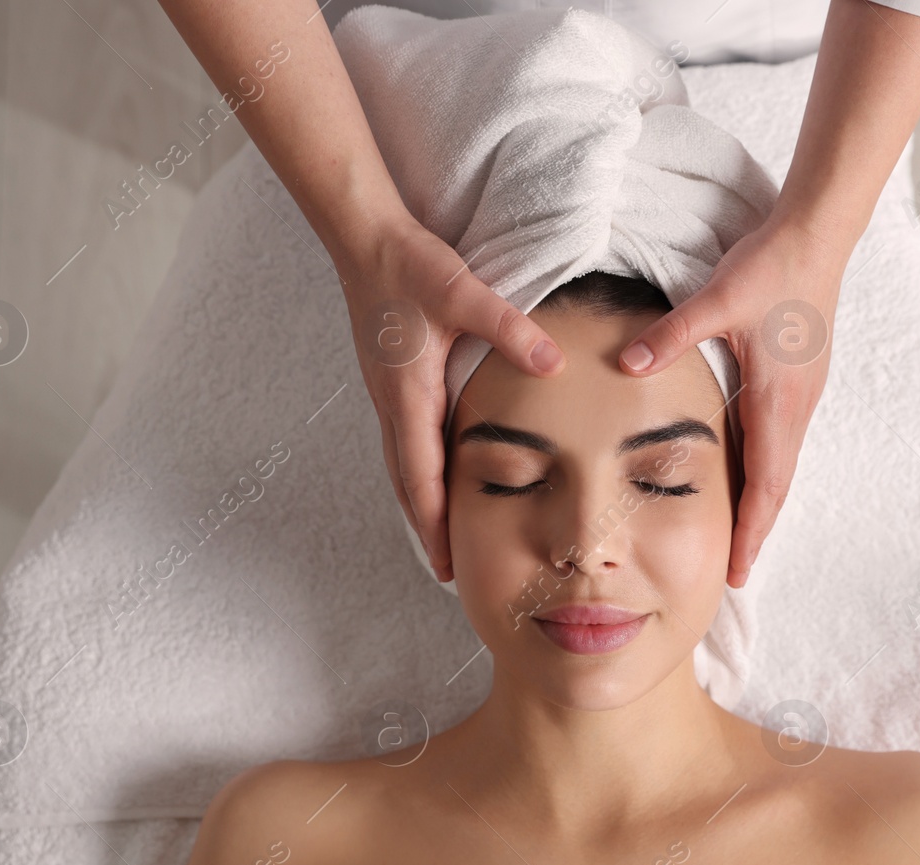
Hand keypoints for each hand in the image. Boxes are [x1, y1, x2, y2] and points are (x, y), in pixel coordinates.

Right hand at [337, 214, 566, 581]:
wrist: (366, 238)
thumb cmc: (408, 265)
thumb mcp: (462, 293)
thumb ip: (508, 328)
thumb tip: (552, 363)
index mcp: (407, 395)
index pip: (419, 476)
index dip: (432, 523)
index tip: (445, 564)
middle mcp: (393, 403)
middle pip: (407, 483)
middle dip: (426, 528)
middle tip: (446, 571)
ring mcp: (390, 394)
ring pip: (403, 464)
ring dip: (422, 503)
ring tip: (443, 539)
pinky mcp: (395, 382)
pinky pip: (406, 442)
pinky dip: (420, 472)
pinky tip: (437, 478)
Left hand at [615, 216, 848, 588]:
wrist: (816, 235)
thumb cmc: (771, 268)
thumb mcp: (717, 300)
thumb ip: (670, 336)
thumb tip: (626, 364)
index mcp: (778, 399)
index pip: (767, 485)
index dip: (751, 532)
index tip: (737, 571)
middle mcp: (795, 405)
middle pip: (777, 486)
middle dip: (756, 532)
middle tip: (735, 573)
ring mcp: (801, 393)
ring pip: (780, 465)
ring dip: (761, 503)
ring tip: (739, 538)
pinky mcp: (797, 380)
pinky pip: (780, 440)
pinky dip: (765, 471)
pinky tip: (745, 475)